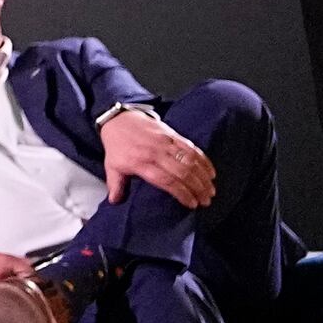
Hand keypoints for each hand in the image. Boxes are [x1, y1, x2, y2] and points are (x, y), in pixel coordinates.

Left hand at [98, 106, 217, 208]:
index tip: (192, 204)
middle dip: (198, 188)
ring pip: (190, 160)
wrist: (119, 118)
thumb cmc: (117, 145)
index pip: (166, 181)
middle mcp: (156, 152)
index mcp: (141, 163)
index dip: (182, 193)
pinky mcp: (172, 134)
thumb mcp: (112, 166)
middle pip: (182, 172)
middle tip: (206, 200)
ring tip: (211, 190)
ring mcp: (166, 142)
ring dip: (203, 176)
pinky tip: (211, 171)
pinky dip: (203, 159)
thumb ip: (116, 185)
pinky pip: (191, 147)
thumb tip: (116, 202)